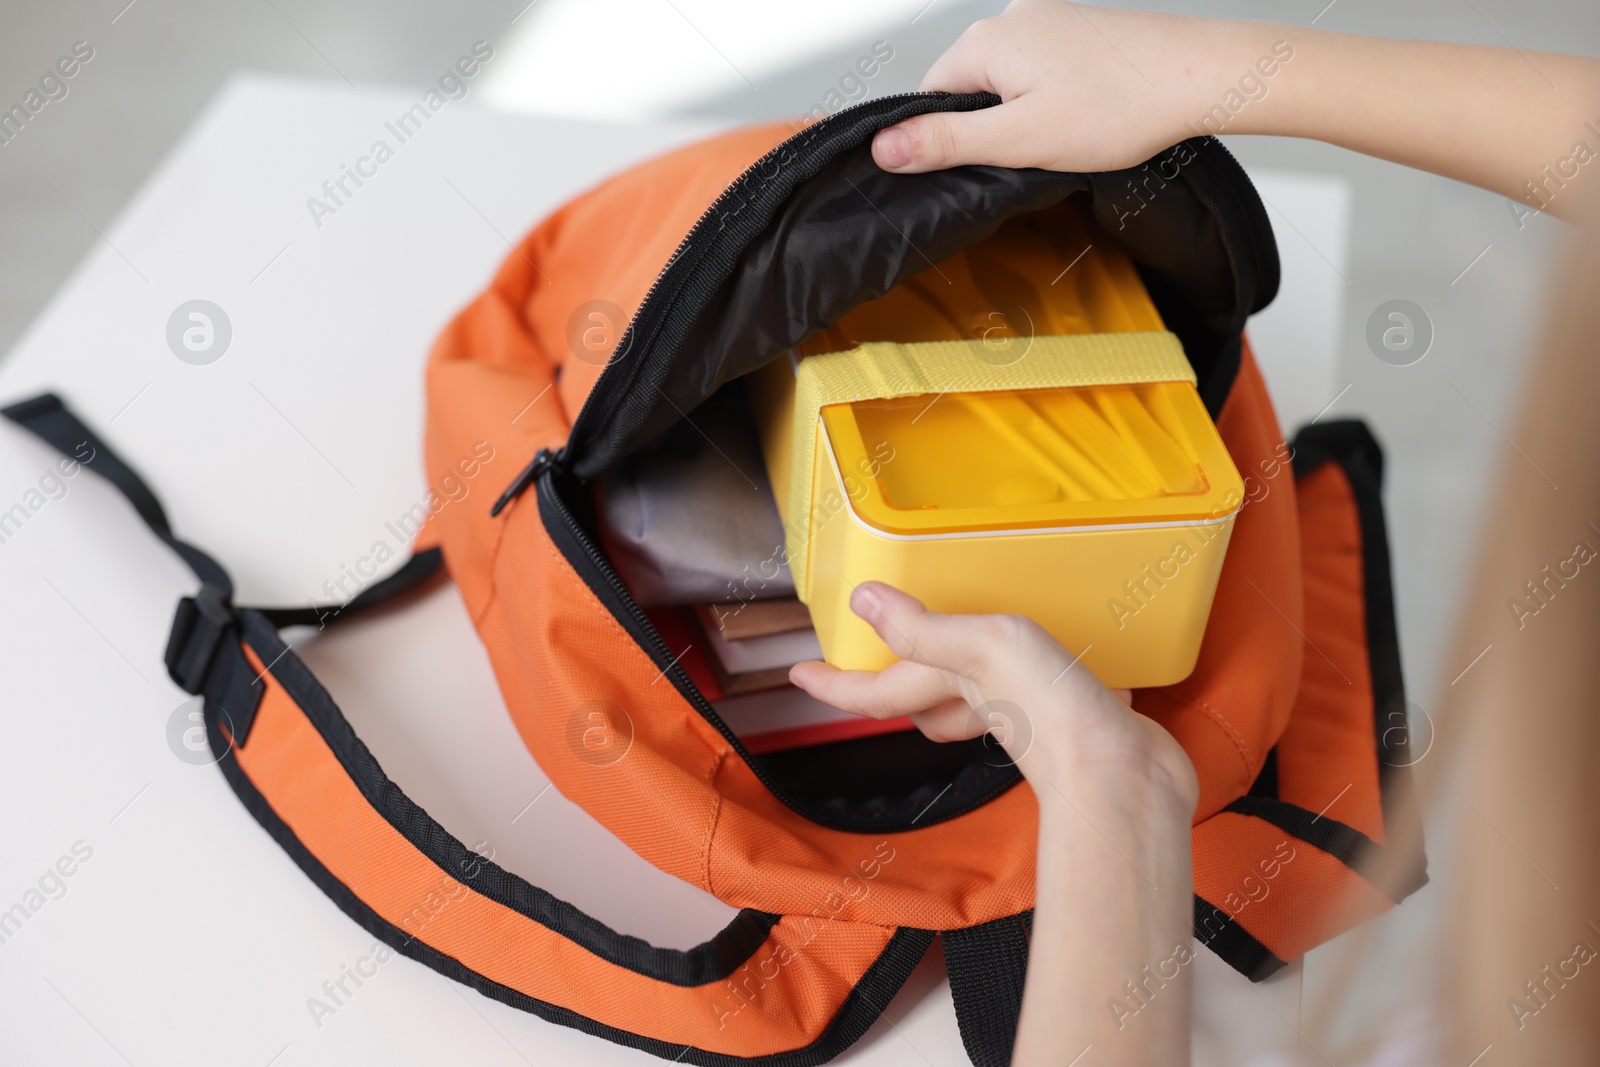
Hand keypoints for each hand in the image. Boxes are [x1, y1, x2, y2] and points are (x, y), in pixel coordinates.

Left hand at [788, 581, 1196, 812]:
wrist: (1129, 775)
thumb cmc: (1053, 713)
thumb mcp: (982, 651)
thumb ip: (925, 629)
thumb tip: (862, 602)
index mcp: (950, 689)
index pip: (874, 689)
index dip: (835, 682)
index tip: (799, 673)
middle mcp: (980, 706)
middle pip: (920, 694)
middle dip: (895, 676)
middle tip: (878, 647)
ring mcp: (1026, 714)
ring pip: (973, 693)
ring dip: (959, 670)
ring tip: (956, 635)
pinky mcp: (1070, 714)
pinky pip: (1035, 689)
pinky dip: (1033, 668)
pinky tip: (1056, 645)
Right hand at [871, 1, 1258, 174]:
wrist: (1200, 76)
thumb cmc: (1121, 106)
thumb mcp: (1018, 140)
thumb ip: (946, 143)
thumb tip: (883, 146)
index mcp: (986, 41)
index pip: (929, 95)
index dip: (946, 139)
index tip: (981, 162)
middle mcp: (1012, 18)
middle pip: (968, 86)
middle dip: (991, 126)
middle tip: (1034, 151)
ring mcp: (1048, 18)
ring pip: (1008, 80)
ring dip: (1026, 114)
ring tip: (1069, 130)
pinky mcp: (1079, 28)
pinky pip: (1042, 69)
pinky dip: (1054, 97)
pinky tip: (1086, 113)